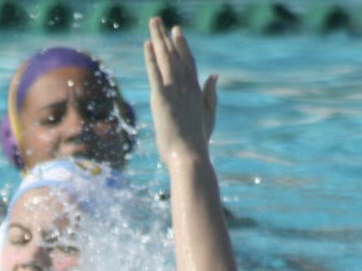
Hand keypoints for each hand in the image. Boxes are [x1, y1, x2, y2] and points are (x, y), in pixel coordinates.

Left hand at [143, 18, 215, 166]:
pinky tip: (147, 44)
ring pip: (166, 60)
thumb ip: (210, 95)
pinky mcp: (162, 100)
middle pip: (175, 56)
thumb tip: (214, 75)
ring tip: (153, 23)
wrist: (190, 158)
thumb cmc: (197, 143)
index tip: (176, 31)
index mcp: (196, 92)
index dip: (182, 45)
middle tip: (158, 20)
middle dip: (166, 37)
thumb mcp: (208, 117)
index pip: (188, 62)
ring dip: (159, 39)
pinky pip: (155, 74)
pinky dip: (151, 58)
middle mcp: (187, 87)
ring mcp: (175, 92)